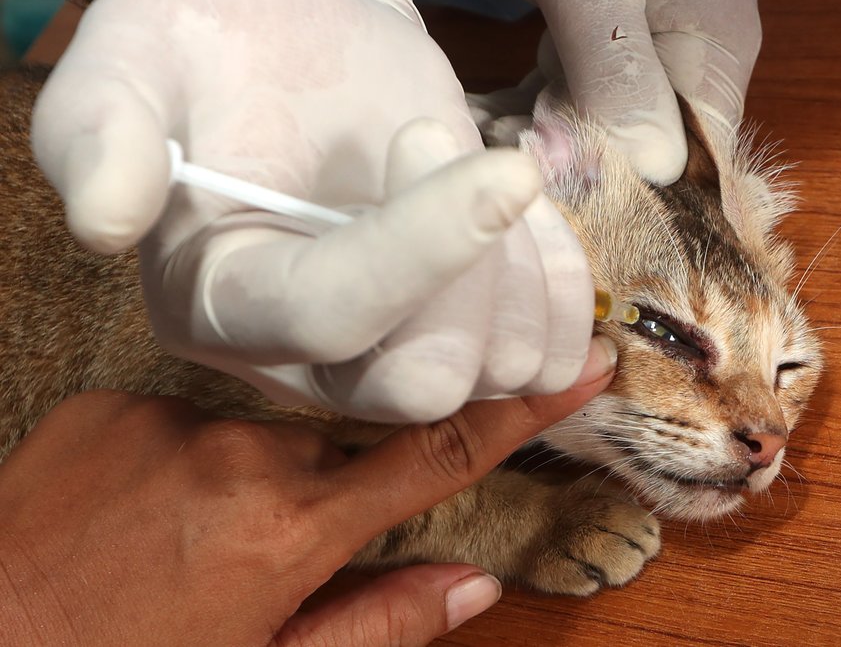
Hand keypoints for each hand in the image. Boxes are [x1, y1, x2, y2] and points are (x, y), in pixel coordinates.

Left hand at [0, 338, 614, 645]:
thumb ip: (379, 626)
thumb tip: (476, 587)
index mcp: (290, 528)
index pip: (438, 451)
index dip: (522, 411)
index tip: (583, 363)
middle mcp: (242, 452)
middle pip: (338, 442)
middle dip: (329, 487)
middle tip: (262, 548)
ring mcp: (172, 417)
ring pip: (261, 430)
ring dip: (248, 478)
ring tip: (182, 542)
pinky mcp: (114, 402)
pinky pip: (186, 418)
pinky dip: (183, 460)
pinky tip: (135, 514)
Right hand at [32, 0, 594, 422]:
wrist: (300, 37)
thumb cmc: (214, 45)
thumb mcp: (131, 58)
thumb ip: (96, 131)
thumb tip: (105, 220)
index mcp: (217, 304)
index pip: (325, 316)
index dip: (415, 248)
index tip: (478, 149)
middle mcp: (308, 356)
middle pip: (422, 380)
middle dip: (470, 266)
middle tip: (439, 138)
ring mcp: (394, 353)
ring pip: (501, 370)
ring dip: (519, 264)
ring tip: (479, 170)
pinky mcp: (463, 336)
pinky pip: (546, 354)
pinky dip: (561, 288)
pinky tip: (528, 219)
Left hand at [493, 0, 760, 183]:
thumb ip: (620, 74)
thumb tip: (651, 171)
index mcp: (713, 49)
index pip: (700, 158)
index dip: (644, 194)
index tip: (580, 205)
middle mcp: (684, 59)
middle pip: (643, 149)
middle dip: (583, 163)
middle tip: (522, 159)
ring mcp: (638, 50)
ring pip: (598, 128)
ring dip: (547, 138)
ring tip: (499, 135)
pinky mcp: (595, 42)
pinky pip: (568, 95)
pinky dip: (531, 109)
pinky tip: (494, 120)